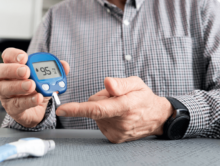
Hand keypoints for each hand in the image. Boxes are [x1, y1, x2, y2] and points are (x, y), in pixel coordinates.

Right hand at [0, 48, 69, 127]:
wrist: (38, 109)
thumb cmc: (37, 88)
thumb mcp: (47, 77)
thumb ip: (55, 70)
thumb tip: (64, 64)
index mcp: (13, 66)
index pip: (7, 55)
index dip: (13, 55)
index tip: (25, 57)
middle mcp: (5, 79)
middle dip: (12, 69)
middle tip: (26, 71)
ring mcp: (6, 94)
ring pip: (3, 88)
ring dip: (19, 86)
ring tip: (32, 85)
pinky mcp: (11, 108)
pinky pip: (16, 104)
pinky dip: (28, 101)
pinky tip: (37, 98)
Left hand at [56, 76, 172, 142]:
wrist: (156, 117)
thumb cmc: (144, 97)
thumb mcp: (136, 83)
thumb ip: (121, 83)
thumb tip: (107, 82)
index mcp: (125, 106)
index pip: (97, 108)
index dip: (78, 109)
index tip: (62, 110)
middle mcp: (120, 122)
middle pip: (95, 106)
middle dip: (101, 98)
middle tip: (115, 96)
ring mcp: (117, 132)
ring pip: (96, 115)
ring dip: (103, 108)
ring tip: (119, 105)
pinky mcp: (114, 137)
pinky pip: (100, 122)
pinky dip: (105, 116)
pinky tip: (118, 114)